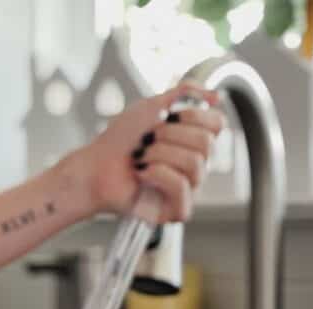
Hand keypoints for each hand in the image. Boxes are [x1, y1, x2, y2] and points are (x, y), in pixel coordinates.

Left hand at [68, 83, 224, 223]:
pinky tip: (142, 175)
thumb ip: (184, 94)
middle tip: (147, 140)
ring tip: (140, 158)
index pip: (218, 124)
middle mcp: (195, 165)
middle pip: (207, 144)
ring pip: (195, 164)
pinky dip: (158, 174)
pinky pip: (182, 186)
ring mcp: (188, 189)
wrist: (94, 167)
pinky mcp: (177, 210)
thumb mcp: (152, 106)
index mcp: (193, 141)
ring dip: (159, 154)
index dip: (195, 116)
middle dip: (170, 136)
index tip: (169, 115)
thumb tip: (217, 97)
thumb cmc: (120, 141)